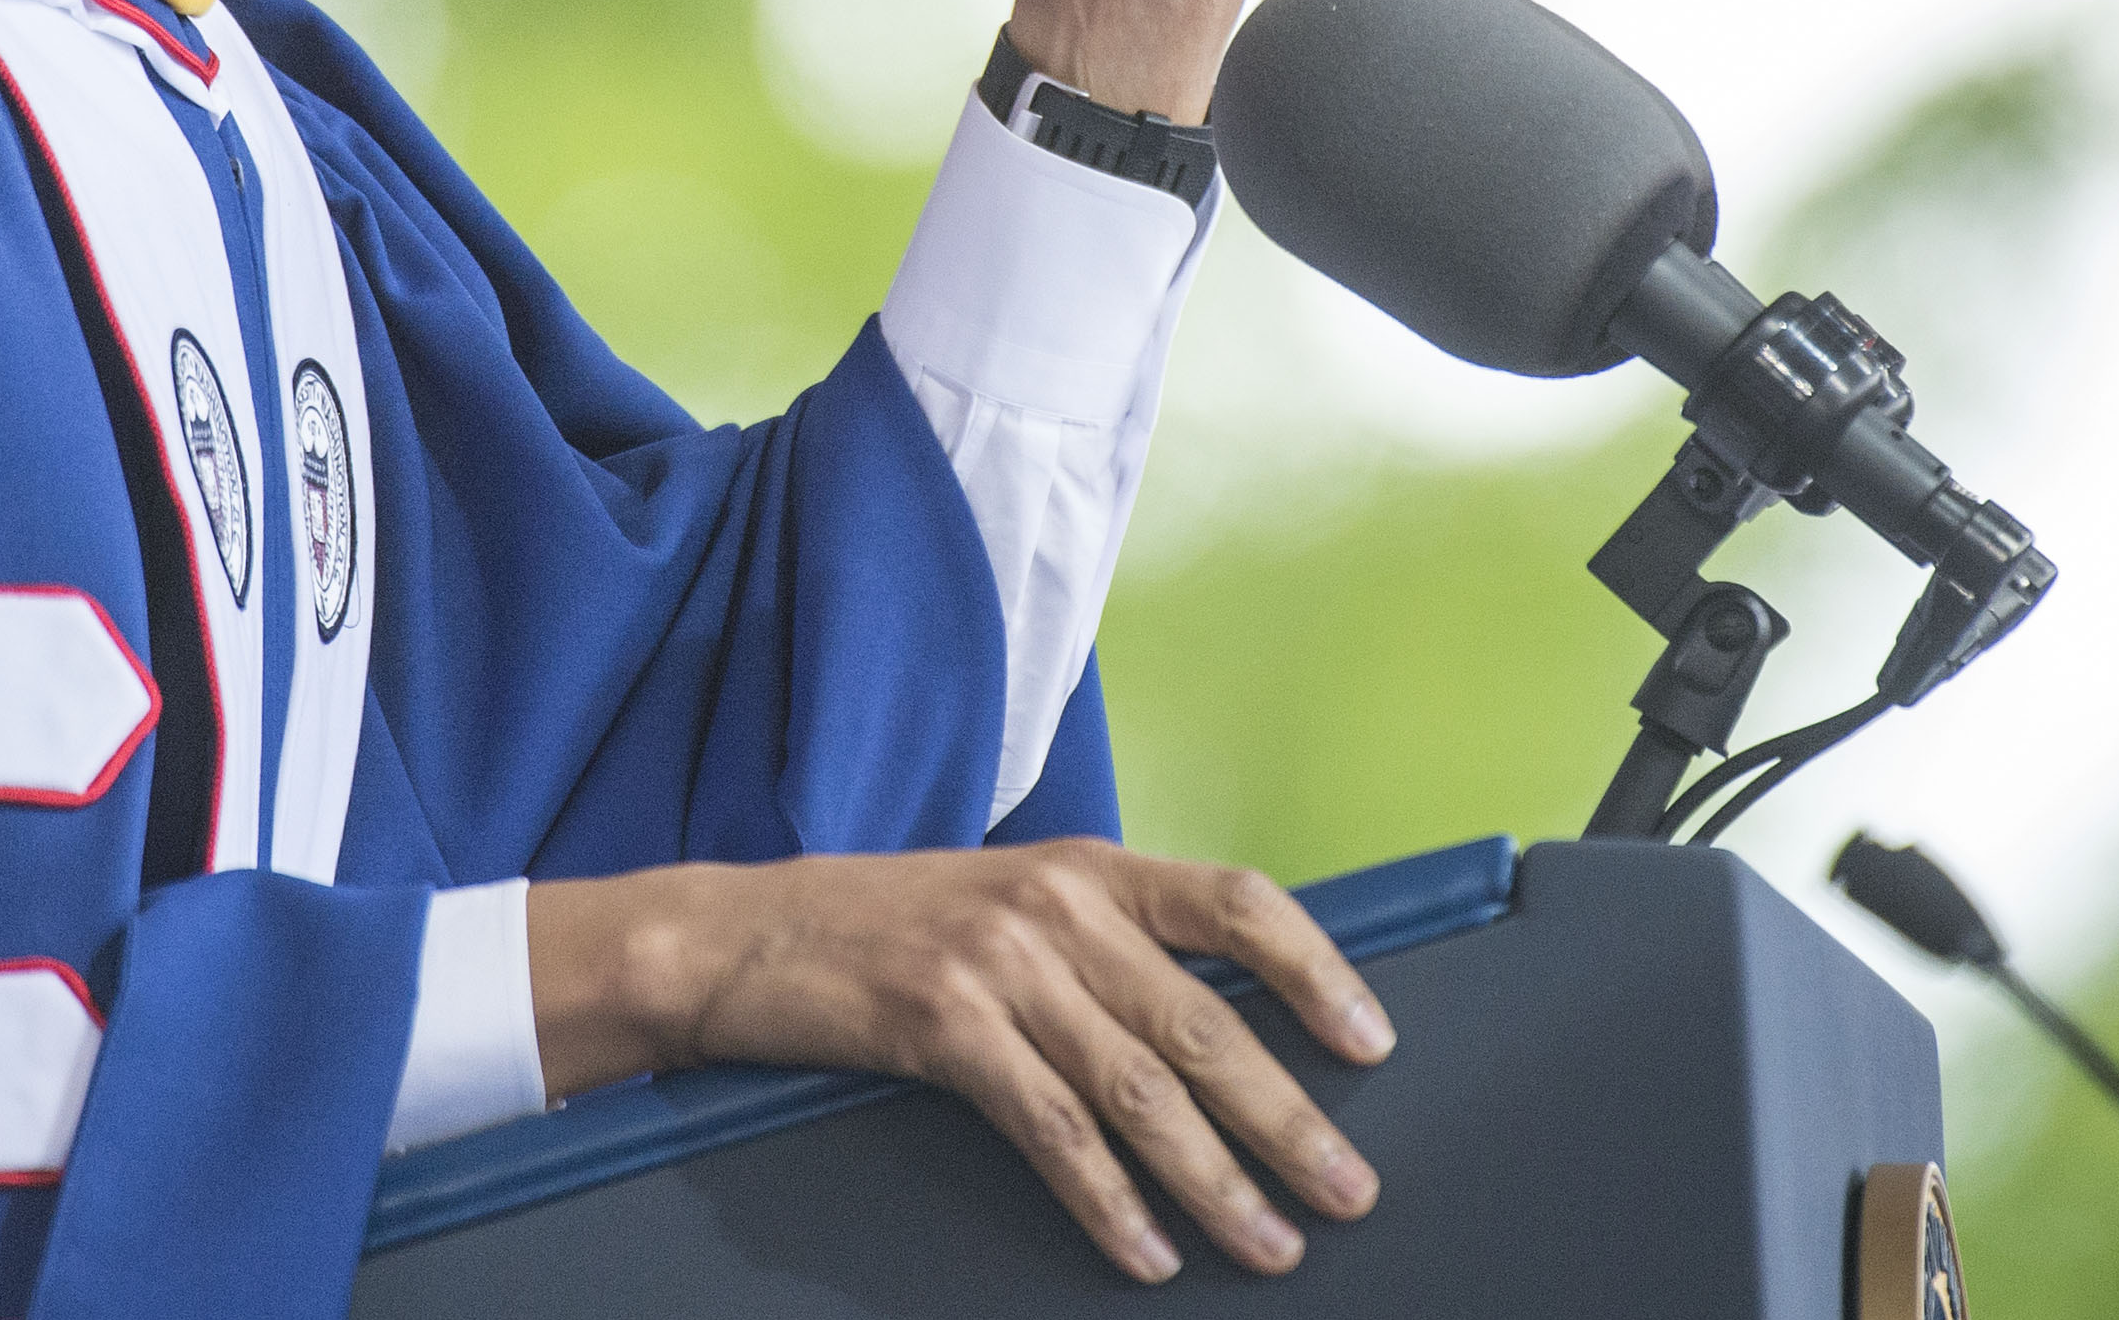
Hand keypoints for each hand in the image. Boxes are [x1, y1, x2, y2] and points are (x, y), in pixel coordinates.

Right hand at [524, 841, 1394, 1282]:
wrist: (745, 932)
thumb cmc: (892, 925)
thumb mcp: (1015, 903)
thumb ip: (1110, 945)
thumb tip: (1223, 1023)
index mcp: (1092, 868)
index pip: (1239, 903)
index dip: (1316, 971)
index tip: (1373, 1043)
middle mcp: (1059, 906)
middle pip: (1204, 1021)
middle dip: (1287, 1118)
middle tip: (1348, 1190)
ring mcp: (1001, 966)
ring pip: (1140, 1090)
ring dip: (1217, 1181)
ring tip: (1271, 1243)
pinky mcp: (943, 1029)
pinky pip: (1052, 1130)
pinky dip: (1110, 1201)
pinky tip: (1149, 1251)